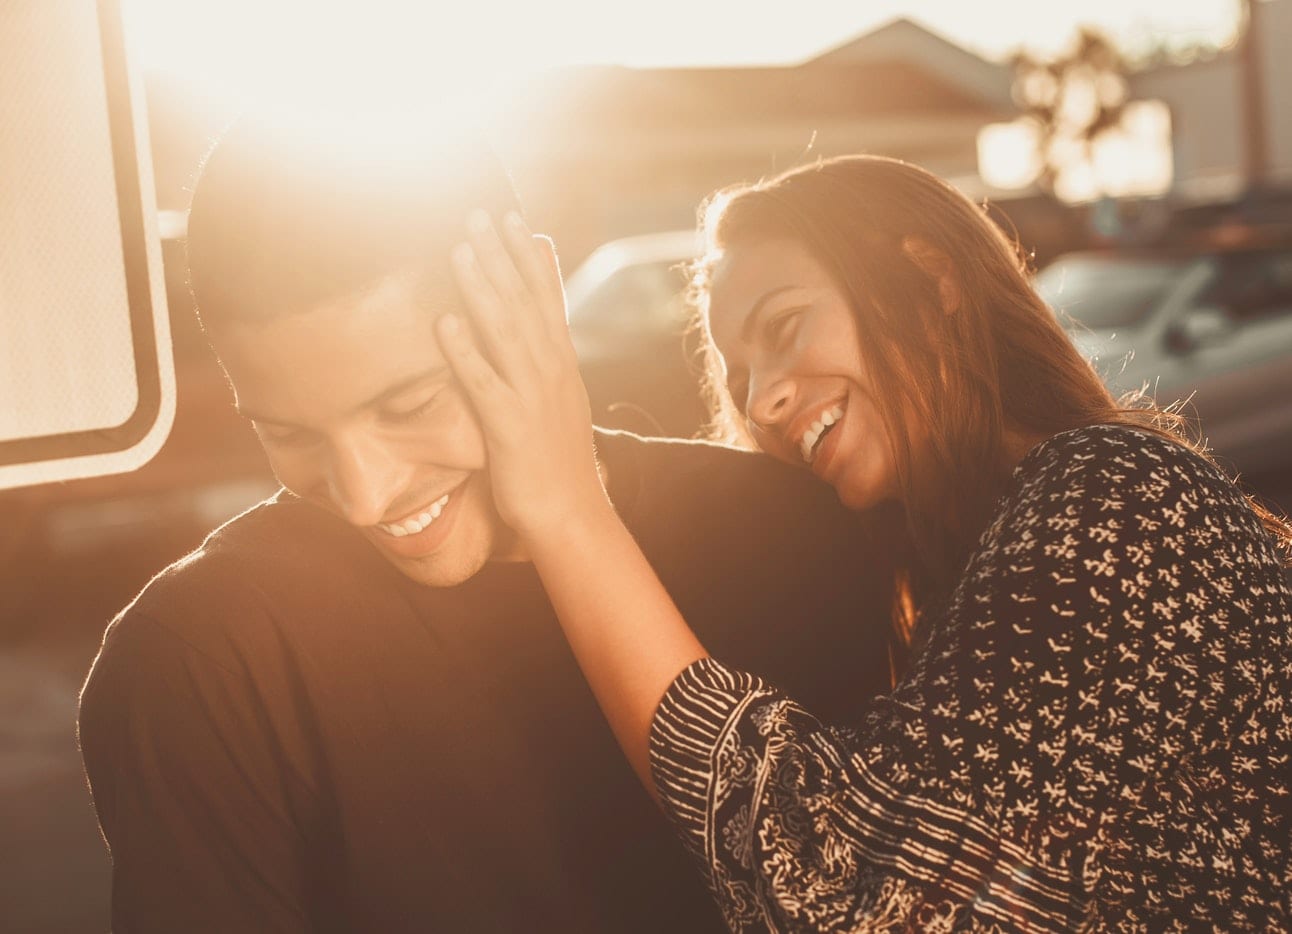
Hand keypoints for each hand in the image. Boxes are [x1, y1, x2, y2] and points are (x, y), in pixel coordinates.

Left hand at [437, 210, 609, 541]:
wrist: (572, 515)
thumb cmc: (557, 460)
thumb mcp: (559, 400)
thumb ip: (547, 358)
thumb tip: (540, 322)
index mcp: (561, 363)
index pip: (546, 298)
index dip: (528, 256)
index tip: (512, 217)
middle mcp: (551, 371)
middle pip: (524, 301)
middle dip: (501, 255)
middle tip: (477, 212)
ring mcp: (533, 396)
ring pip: (505, 331)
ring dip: (482, 287)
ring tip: (460, 248)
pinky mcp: (510, 426)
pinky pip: (484, 382)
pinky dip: (465, 350)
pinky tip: (444, 322)